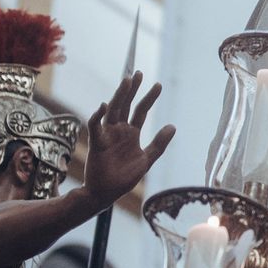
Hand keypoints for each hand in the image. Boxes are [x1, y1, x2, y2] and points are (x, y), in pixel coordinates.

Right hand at [82, 72, 175, 208]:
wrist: (107, 193)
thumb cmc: (125, 177)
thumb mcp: (147, 159)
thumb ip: (159, 144)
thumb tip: (172, 126)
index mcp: (131, 133)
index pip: (141, 110)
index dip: (149, 98)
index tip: (158, 84)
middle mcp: (119, 131)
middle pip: (126, 105)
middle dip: (132, 89)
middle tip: (138, 73)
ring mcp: (107, 135)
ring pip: (113, 111)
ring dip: (118, 96)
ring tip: (126, 81)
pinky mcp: (97, 144)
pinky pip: (95, 126)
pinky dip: (98, 116)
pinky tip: (104, 105)